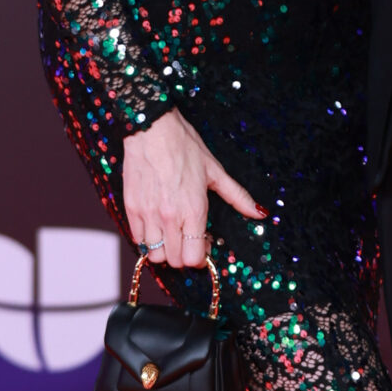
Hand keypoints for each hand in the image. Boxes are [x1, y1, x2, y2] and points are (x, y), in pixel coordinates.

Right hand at [122, 110, 264, 269]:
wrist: (152, 129)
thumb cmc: (184, 146)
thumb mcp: (215, 171)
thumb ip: (238, 197)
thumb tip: (260, 213)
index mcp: (194, 210)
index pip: (194, 257)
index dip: (201, 257)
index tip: (203, 245)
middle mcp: (170, 217)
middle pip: (175, 261)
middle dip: (185, 255)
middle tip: (189, 240)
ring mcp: (148, 215)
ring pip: (154, 256)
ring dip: (165, 250)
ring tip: (171, 234)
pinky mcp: (131, 208)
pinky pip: (137, 240)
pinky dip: (147, 240)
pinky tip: (156, 226)